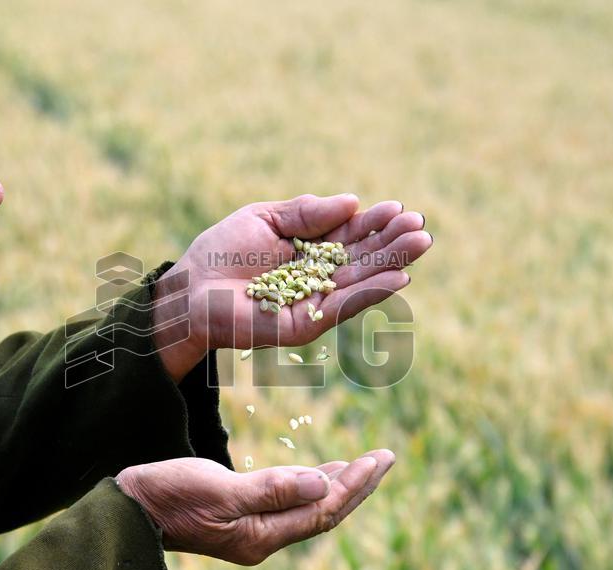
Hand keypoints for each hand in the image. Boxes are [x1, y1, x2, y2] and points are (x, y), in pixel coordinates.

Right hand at [114, 450, 394, 565]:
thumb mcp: (219, 488)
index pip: (322, 509)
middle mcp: (263, 538)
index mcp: (261, 535)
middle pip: (323, 512)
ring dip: (337, 485)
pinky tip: (318, 472)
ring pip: (308, 508)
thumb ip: (271, 489)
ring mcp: (252, 531)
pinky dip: (310, 485)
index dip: (354, 484)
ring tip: (364, 465)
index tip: (379, 458)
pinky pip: (289, 504)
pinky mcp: (241, 519)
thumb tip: (323, 483)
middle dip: (357, 484)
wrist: (129, 509)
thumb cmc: (168, 494)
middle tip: (385, 457)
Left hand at [152, 194, 431, 380]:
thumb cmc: (221, 251)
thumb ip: (307, 212)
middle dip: (393, 242)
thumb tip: (352, 202)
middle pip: (363, 258)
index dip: (375, 222)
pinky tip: (397, 277)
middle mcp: (317, 276)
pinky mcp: (307, 324)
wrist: (190, 289)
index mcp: (309, 249)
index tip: (401, 208)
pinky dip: (372, 292)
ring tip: (420, 244)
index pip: (350, 235)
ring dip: (393, 263)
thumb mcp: (265, 218)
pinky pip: (343, 306)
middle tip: (422, 226)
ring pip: (361, 281)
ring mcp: (315, 302)